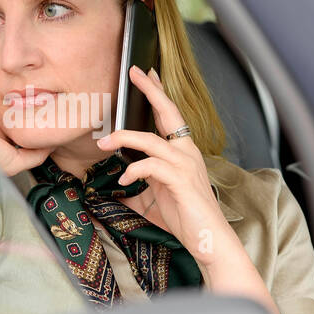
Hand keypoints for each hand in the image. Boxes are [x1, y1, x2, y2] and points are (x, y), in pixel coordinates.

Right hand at [0, 71, 49, 175]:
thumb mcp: (11, 163)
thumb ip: (33, 156)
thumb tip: (54, 145)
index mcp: (3, 131)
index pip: (26, 119)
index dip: (41, 113)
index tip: (62, 108)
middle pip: (21, 99)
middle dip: (37, 93)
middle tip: (58, 85)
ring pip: (10, 83)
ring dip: (23, 78)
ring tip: (44, 71)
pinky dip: (5, 67)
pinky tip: (21, 65)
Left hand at [95, 65, 230, 266]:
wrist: (209, 240)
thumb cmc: (187, 218)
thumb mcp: (158, 196)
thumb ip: (143, 183)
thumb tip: (121, 181)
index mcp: (183, 153)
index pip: (170, 116)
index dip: (158, 93)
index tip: (146, 74)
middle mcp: (187, 153)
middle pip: (169, 113)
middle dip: (151, 91)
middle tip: (134, 73)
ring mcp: (186, 165)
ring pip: (151, 140)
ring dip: (124, 137)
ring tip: (103, 143)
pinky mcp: (181, 180)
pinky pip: (151, 166)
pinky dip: (133, 170)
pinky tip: (123, 181)